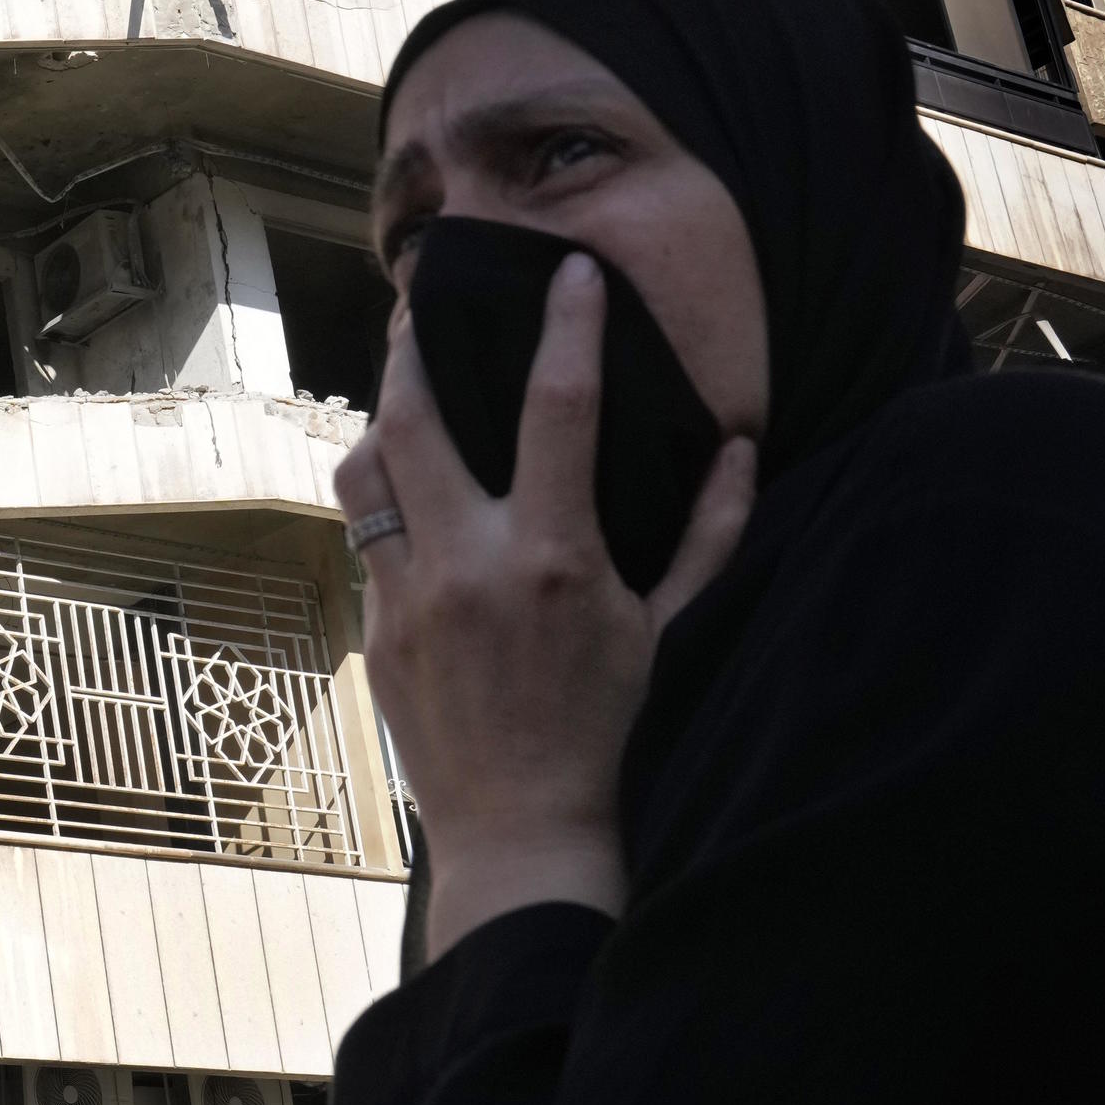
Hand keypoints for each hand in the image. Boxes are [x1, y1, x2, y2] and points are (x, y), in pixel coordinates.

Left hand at [337, 253, 756, 960]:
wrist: (525, 833)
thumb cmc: (611, 731)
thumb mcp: (673, 630)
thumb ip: (709, 534)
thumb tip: (739, 449)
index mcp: (554, 557)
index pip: (557, 407)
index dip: (565, 326)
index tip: (568, 272)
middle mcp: (470, 566)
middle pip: (412, 418)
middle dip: (412, 348)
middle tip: (420, 306)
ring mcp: (409, 598)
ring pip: (366, 471)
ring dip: (380, 420)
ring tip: (401, 387)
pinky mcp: (376, 630)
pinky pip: (370, 539)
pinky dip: (388, 502)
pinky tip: (411, 489)